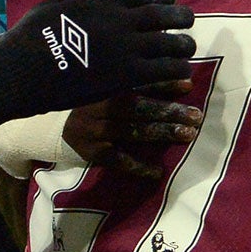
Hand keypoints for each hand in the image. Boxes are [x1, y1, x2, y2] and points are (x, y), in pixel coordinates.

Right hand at [0, 0, 196, 131]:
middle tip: (188, 22)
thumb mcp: (55, 3)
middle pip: (166, 15)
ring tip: (187, 48)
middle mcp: (120, 22)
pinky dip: (178, 69)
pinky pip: (164, 70)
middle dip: (182, 17)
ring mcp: (125, 49)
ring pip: (171, 43)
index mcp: (103, 2)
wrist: (20, 71)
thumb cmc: (31, 36)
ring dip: (184, 45)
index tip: (172, 0)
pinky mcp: (126, 76)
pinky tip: (181, 72)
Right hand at [64, 86, 204, 179]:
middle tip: (196, 116)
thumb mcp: (110, 89)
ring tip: (187, 134)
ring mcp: (93, 129)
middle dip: (169, 110)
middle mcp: (99, 105)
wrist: (54, 128)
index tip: (189, 85)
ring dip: (161, 132)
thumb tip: (183, 80)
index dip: (165, 83)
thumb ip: (138, 84)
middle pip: (138, 106)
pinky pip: (117, 159)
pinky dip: (138, 166)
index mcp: (106, 85)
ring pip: (130, 130)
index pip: (139, 82)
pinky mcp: (90, 152)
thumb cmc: (94, 106)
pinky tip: (158, 171)